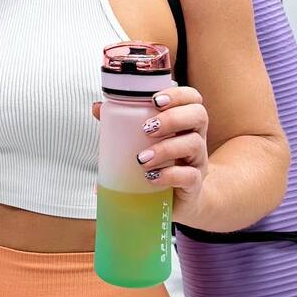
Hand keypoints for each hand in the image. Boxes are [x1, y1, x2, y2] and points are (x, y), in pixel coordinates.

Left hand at [91, 86, 210, 226]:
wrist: (175, 202)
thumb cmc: (159, 164)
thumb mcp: (143, 143)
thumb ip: (122, 124)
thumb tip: (97, 108)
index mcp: (184, 123)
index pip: (192, 98)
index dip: (178, 94)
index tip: (155, 100)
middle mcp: (196, 138)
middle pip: (199, 115)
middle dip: (173, 118)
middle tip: (147, 128)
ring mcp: (198, 162)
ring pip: (194, 144)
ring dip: (166, 148)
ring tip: (141, 158)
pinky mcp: (195, 185)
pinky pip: (190, 176)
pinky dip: (169, 175)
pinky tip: (151, 177)